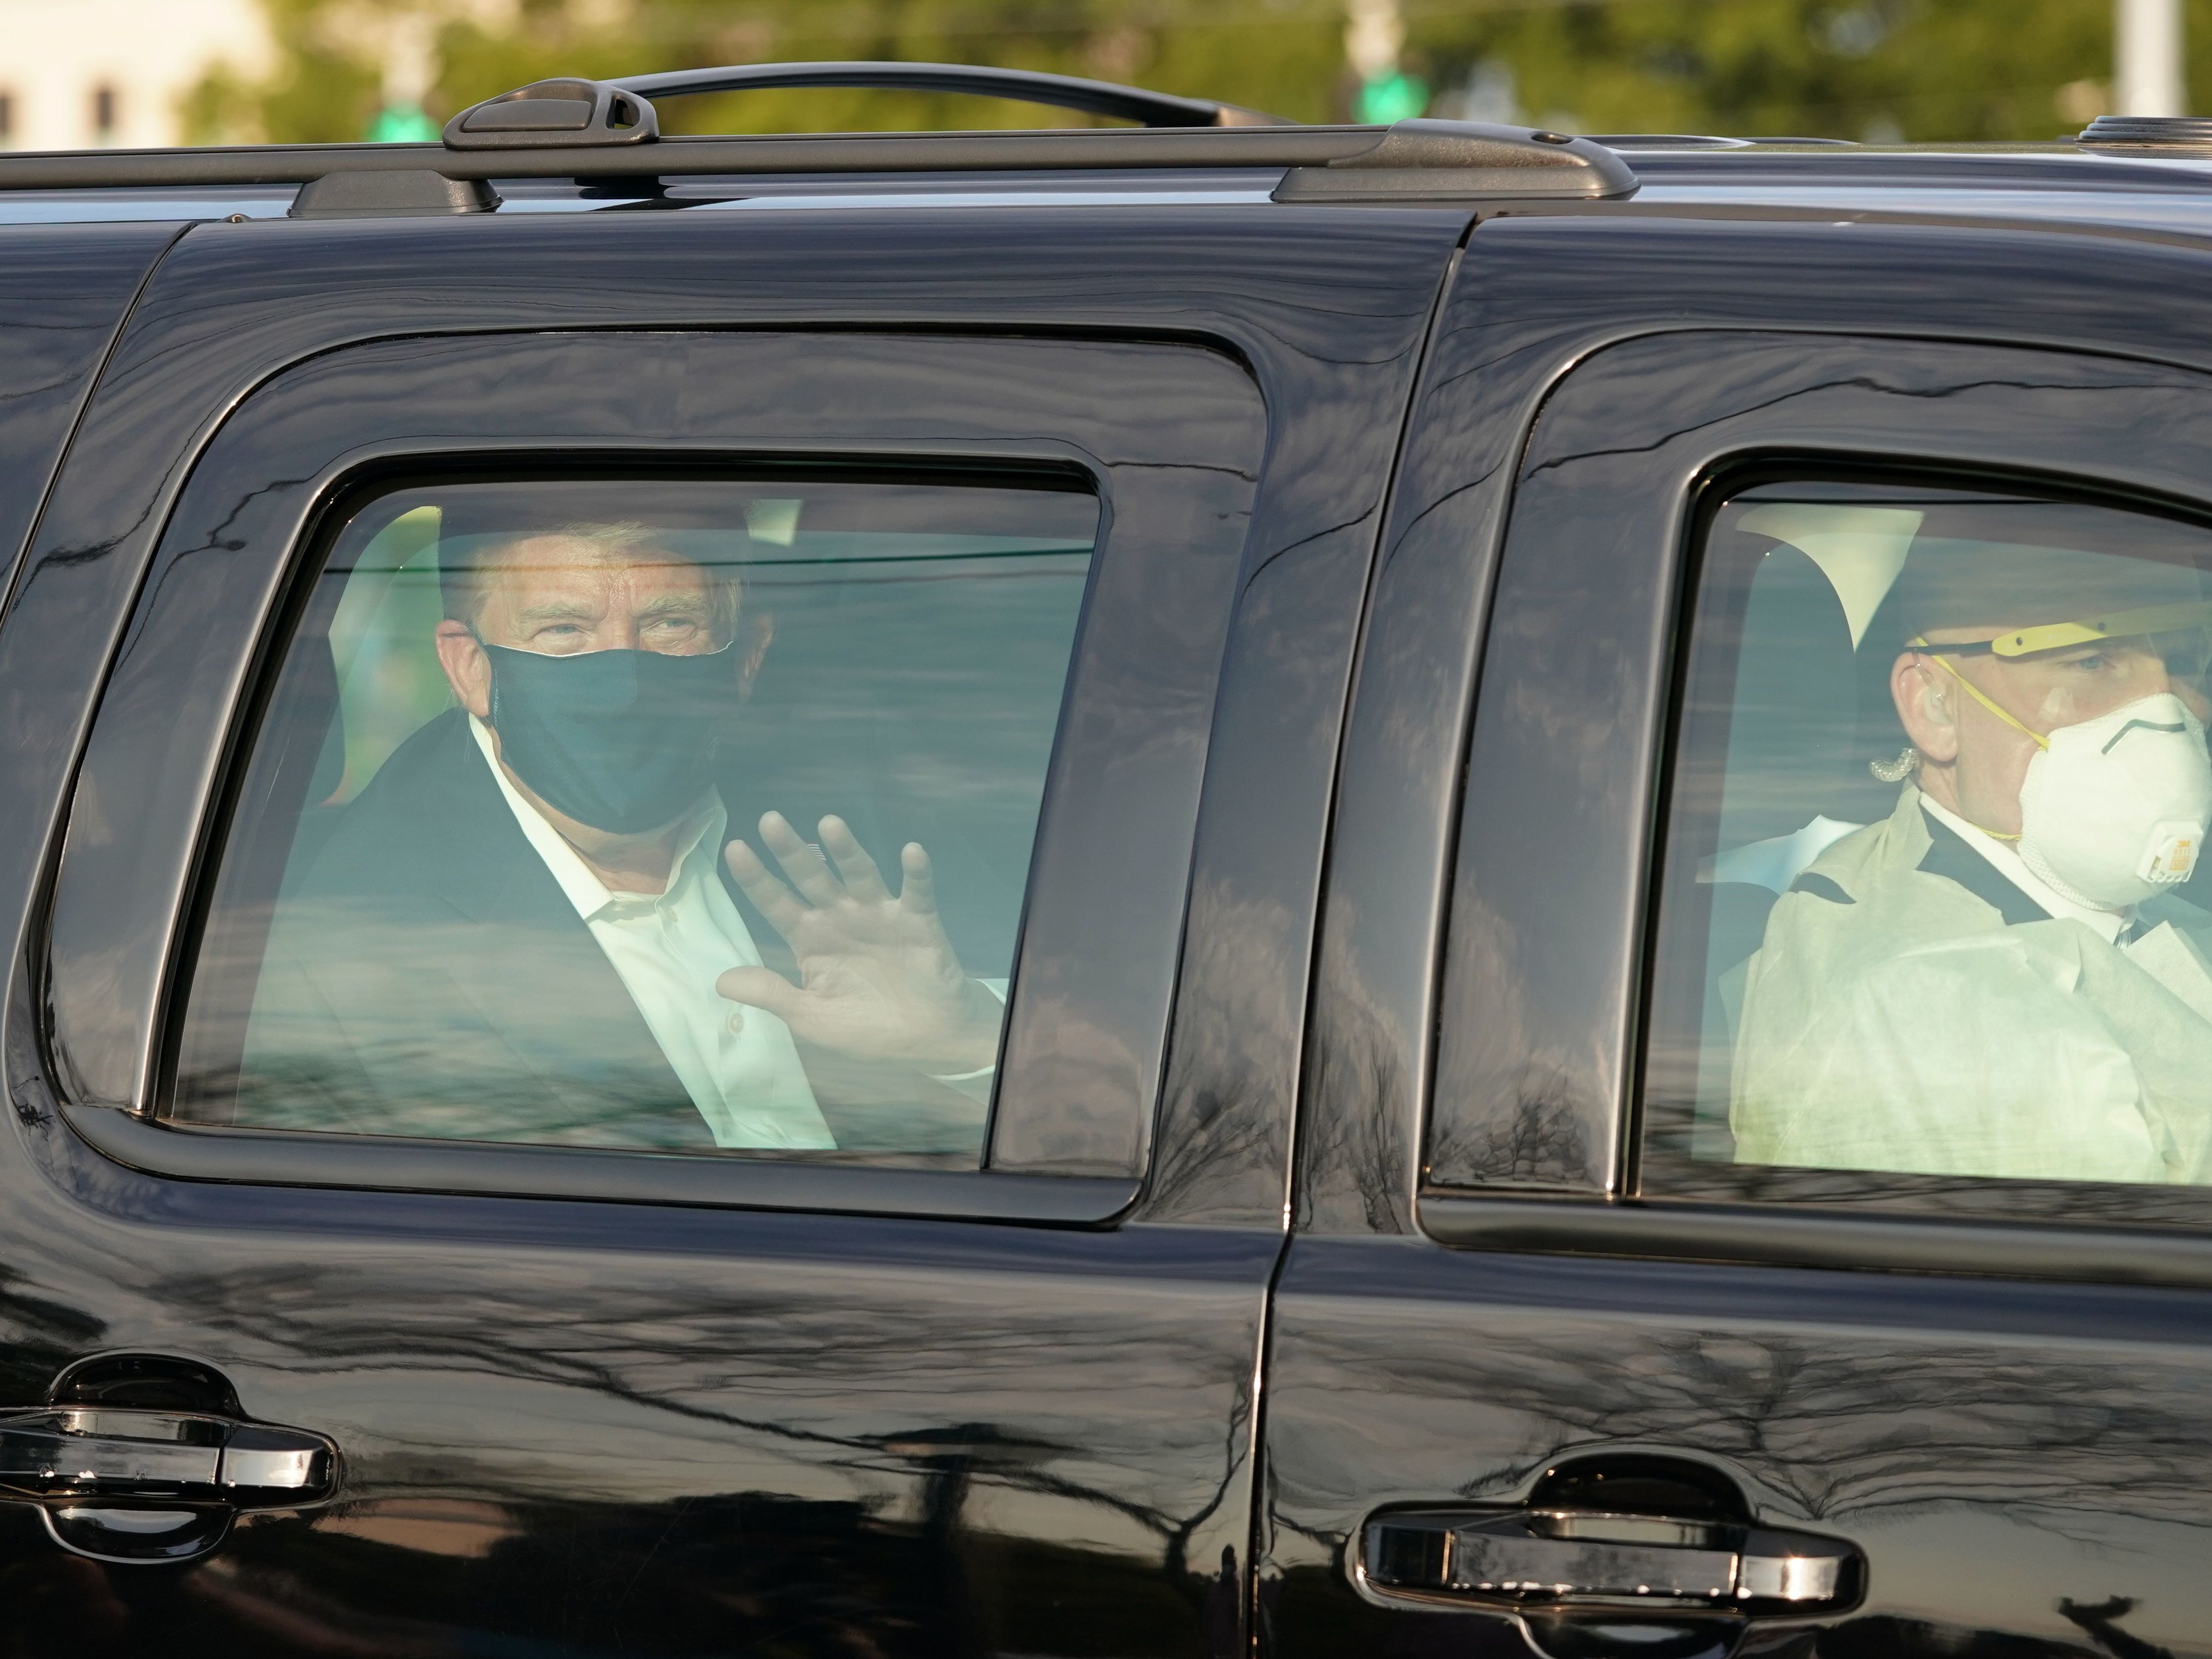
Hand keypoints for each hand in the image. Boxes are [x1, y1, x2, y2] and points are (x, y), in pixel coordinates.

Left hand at [718, 812, 1002, 1073]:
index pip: (776, 903)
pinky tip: (911, 852)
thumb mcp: (811, 1017)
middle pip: (812, 878)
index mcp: (811, 940)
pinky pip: (916, 892)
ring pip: (860, 875)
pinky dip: (916, 873)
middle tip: (769, 820)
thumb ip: (772, 995)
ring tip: (829, 824)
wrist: (928, 1038)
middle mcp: (841, 919)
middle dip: (791, 851)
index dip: (757, 879)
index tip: (735, 849)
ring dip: (846, 850)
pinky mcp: (918, 922)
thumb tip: (719, 982)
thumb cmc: (866, 1028)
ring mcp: (880, 917)